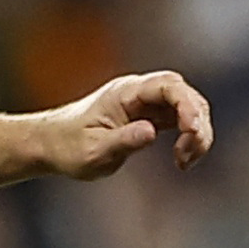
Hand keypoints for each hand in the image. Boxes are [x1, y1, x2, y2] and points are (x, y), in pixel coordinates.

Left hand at [35, 72, 213, 178]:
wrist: (51, 144)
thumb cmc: (68, 148)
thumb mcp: (92, 151)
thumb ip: (122, 141)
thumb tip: (150, 132)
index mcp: (125, 93)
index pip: (168, 85)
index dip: (187, 105)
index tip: (191, 131)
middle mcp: (138, 92)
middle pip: (184, 94)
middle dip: (197, 122)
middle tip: (188, 156)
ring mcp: (145, 103)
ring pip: (186, 107)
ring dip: (196, 132)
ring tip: (184, 162)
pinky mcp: (149, 117)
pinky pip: (179, 120)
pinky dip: (188, 137)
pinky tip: (182, 159)